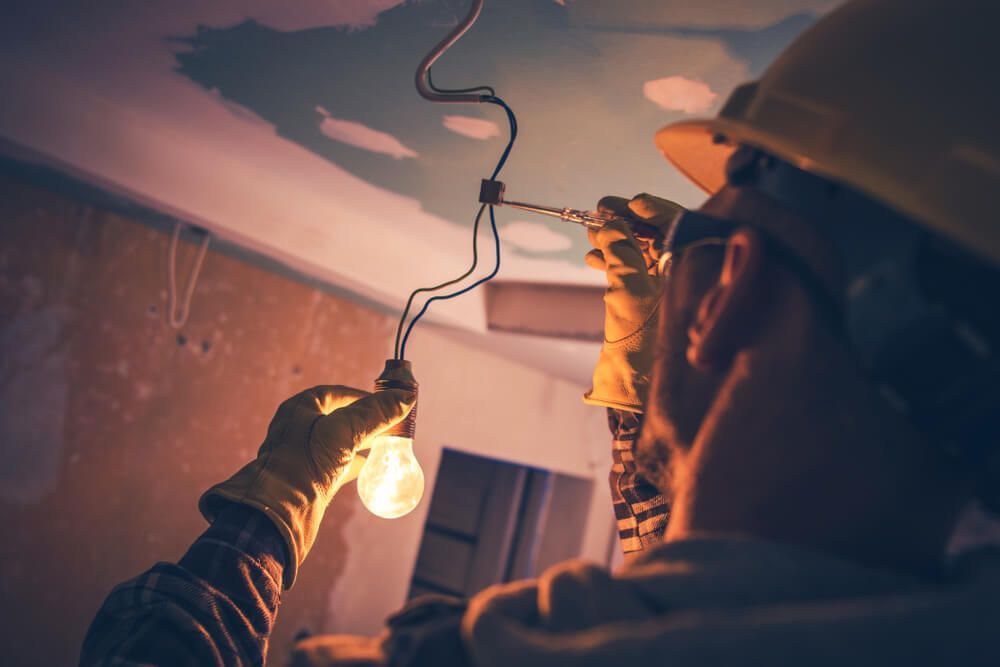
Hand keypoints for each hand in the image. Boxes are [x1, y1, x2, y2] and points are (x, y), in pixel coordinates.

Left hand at [200, 385, 414, 587]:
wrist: (277, 516)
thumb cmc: (303, 465)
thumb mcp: (343, 432)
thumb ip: (374, 414)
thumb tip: (405, 397)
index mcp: (300, 409)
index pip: (338, 394)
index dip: (364, 397)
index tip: (389, 404)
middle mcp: (299, 428)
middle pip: (341, 417)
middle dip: (367, 420)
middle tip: (392, 424)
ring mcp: (304, 454)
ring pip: (340, 442)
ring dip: (363, 442)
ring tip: (386, 444)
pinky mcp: (309, 478)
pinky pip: (337, 465)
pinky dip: (356, 464)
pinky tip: (372, 468)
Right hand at [583, 194, 682, 411]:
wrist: (635, 392)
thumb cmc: (642, 344)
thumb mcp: (628, 290)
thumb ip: (621, 251)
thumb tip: (612, 224)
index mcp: (702, 271)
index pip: (684, 226)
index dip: (655, 210)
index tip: (629, 202)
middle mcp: (696, 279)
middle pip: (666, 238)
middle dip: (631, 223)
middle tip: (601, 211)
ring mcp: (678, 294)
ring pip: (651, 256)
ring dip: (620, 242)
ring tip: (591, 233)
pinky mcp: (659, 307)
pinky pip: (642, 275)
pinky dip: (620, 264)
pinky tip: (594, 257)